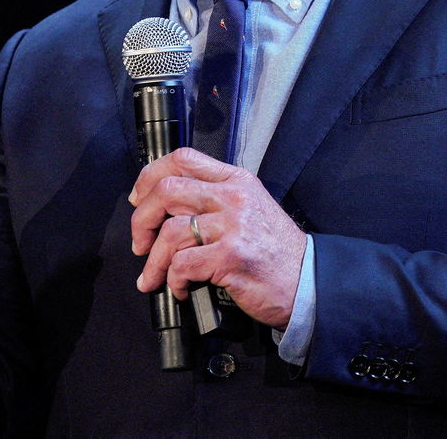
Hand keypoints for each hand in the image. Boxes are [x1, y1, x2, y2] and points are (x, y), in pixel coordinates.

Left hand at [129, 147, 306, 330]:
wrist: (307, 282)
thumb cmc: (276, 251)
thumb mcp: (251, 209)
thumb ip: (216, 199)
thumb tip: (167, 206)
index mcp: (237, 180)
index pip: (183, 158)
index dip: (150, 176)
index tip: (139, 198)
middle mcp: (234, 197)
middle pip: (167, 190)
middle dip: (142, 220)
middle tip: (140, 242)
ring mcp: (233, 226)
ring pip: (170, 232)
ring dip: (154, 260)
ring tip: (154, 276)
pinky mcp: (231, 257)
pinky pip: (183, 264)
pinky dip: (173, 280)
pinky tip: (179, 288)